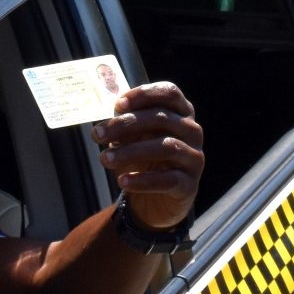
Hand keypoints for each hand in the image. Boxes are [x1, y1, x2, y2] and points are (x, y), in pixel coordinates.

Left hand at [91, 83, 204, 231]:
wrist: (157, 200)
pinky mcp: (190, 184)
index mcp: (181, 112)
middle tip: (98, 134)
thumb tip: (105, 124)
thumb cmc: (143, 159)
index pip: (170, 93)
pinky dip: (143, 180)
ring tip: (105, 159)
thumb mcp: (133, 138)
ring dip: (131, 152)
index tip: (118, 104)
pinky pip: (168, 179)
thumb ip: (124, 126)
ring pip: (166, 147)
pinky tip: (123, 181)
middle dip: (126, 124)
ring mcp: (194, 157)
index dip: (144, 94)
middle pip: (162, 119)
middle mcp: (192, 131)